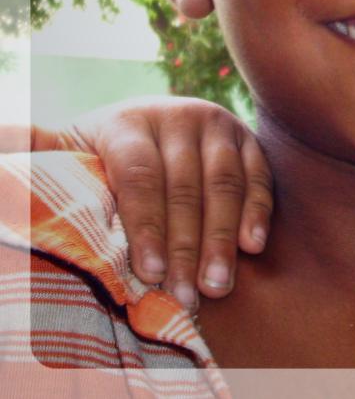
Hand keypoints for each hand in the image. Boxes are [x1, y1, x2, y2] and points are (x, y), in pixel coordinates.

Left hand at [53, 96, 272, 309]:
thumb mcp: (69, 147)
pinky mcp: (248, 138)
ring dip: (224, 237)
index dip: (146, 226)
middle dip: (189, 245)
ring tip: (218, 282)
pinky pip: (260, 176)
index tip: (147, 273)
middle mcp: (178, 116)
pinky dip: (258, 211)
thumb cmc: (102, 152)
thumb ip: (37, 148)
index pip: (141, 176)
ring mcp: (218, 125)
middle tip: (188, 293)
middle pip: (188, 186)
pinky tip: (252, 246)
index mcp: (129, 122)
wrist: (151, 120)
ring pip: (226, 184)